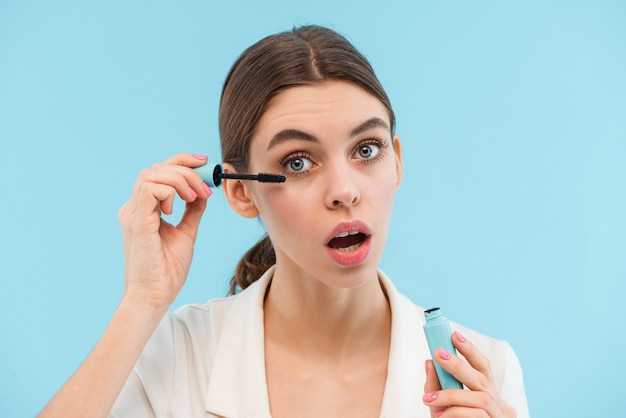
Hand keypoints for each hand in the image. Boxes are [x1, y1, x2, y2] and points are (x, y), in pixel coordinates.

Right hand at [118, 153, 211, 309]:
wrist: (155, 296)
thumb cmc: (166, 270)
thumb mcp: (186, 233)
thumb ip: (192, 211)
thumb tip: (203, 191)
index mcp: (143, 210)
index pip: (158, 172)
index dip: (181, 161)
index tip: (204, 162)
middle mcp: (134, 208)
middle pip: (156, 168)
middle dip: (186, 169)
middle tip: (205, 188)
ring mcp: (132, 213)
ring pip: (152, 174)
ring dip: (180, 180)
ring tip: (194, 198)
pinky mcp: (136, 222)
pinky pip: (150, 188)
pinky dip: (170, 191)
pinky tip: (178, 208)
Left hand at [423, 331, 516, 417]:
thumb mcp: (442, 408)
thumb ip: (437, 386)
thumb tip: (428, 362)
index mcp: (488, 395)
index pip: (484, 367)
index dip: (470, 350)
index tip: (453, 335)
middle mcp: (499, 405)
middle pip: (481, 378)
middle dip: (458, 364)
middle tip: (437, 353)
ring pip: (479, 398)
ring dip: (451, 394)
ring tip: (428, 398)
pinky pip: (477, 416)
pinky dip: (456, 413)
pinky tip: (441, 416)